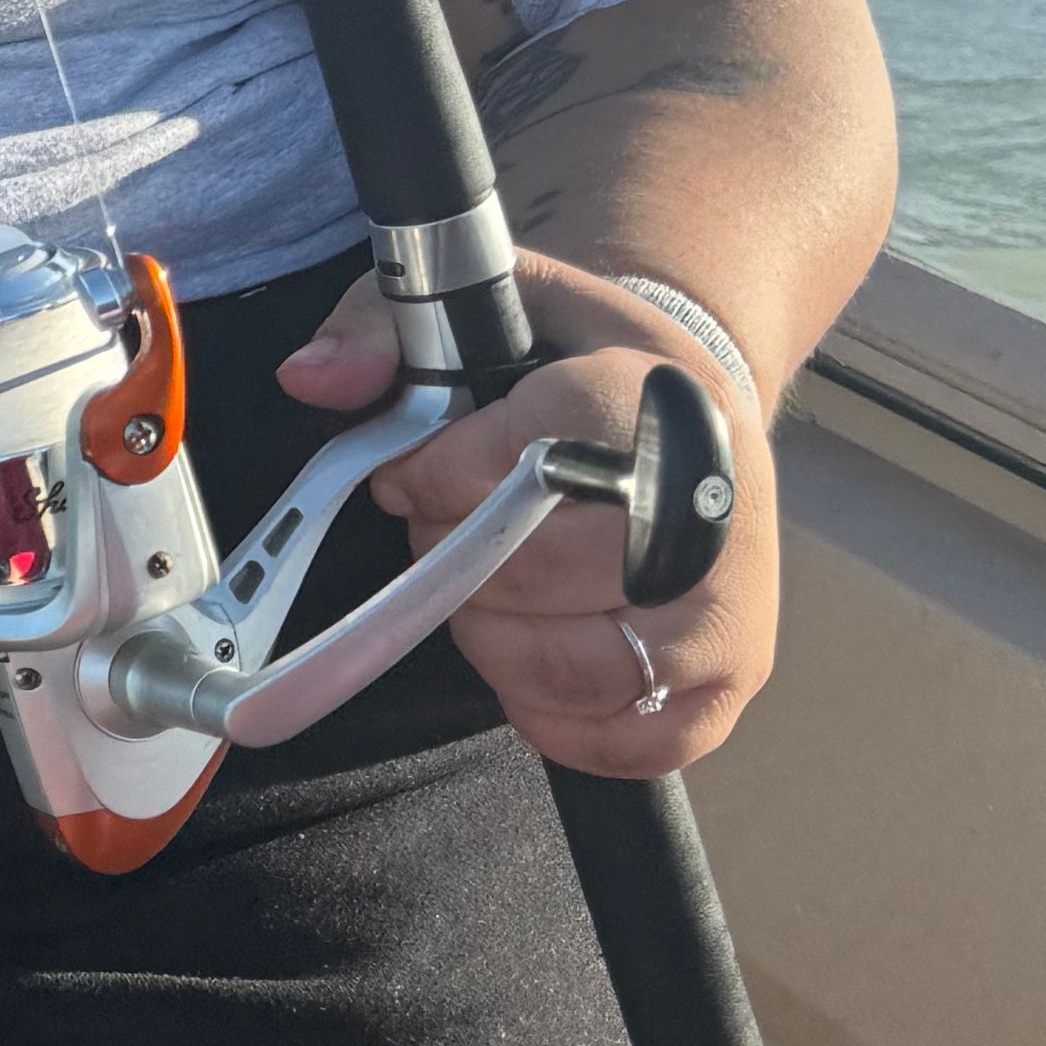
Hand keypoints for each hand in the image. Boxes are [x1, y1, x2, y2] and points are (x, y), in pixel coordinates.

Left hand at [277, 262, 772, 778]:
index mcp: (658, 402)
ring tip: (480, 590)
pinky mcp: (732, 679)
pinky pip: (632, 741)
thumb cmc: (576, 365)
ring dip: (491, 639)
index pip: (530, 461)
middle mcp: (715, 509)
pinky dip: (552, 715)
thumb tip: (312, 377)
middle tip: (439, 532)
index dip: (439, 476)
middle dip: (456, 560)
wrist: (695, 410)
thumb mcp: (485, 304)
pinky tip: (525, 656)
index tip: (408, 472)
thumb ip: (384, 325)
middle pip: (546, 573)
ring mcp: (732, 604)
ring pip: (578, 667)